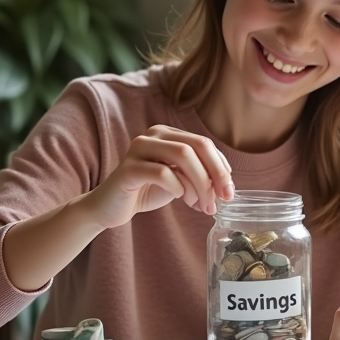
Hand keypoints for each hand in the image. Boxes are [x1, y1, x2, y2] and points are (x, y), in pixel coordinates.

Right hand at [82, 125, 234, 229]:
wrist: (111, 207)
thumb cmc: (147, 190)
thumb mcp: (179, 180)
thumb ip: (199, 175)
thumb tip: (226, 186)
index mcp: (168, 133)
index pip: (204, 143)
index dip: (221, 166)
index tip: (228, 191)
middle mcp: (154, 134)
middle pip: (197, 146)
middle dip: (216, 173)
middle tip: (223, 198)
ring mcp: (139, 148)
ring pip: (183, 155)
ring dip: (199, 183)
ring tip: (201, 204)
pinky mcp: (129, 168)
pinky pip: (163, 173)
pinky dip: (178, 187)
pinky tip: (179, 198)